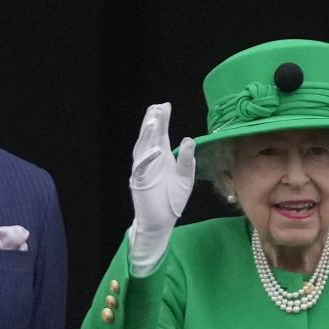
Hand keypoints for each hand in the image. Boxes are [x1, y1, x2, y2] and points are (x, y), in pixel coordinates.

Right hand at [128, 102, 194, 275]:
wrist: (161, 223)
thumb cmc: (171, 201)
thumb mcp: (185, 179)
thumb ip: (186, 161)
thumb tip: (188, 139)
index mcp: (162, 158)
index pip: (161, 135)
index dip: (162, 121)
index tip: (165, 105)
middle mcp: (151, 161)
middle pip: (150, 138)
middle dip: (153, 122)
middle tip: (158, 107)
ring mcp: (143, 171)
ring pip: (142, 149)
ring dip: (147, 136)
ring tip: (152, 121)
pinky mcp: (139, 183)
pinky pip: (142, 169)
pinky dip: (148, 159)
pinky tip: (155, 150)